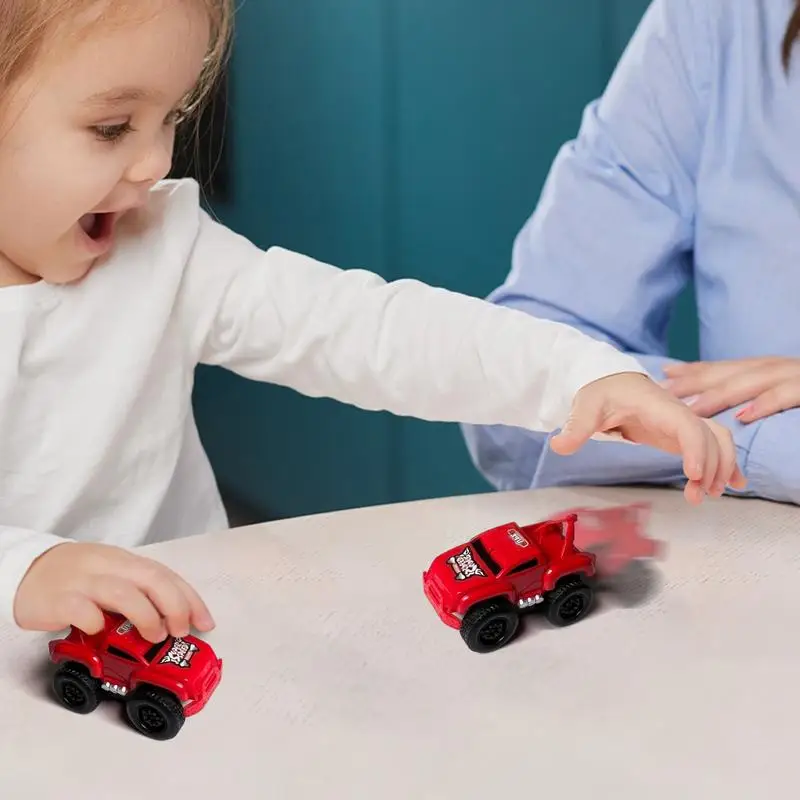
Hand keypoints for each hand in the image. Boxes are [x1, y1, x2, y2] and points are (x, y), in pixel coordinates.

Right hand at [14, 542, 214, 641]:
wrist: (26, 570)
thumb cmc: (76, 576)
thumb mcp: (113, 576)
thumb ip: (140, 592)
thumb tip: (175, 618)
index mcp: (126, 561)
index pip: (167, 575)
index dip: (190, 599)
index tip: (205, 622)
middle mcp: (108, 567)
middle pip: (152, 578)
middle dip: (175, 606)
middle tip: (181, 631)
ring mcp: (83, 582)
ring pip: (123, 593)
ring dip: (145, 616)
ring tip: (154, 636)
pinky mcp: (59, 600)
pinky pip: (83, 610)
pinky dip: (97, 622)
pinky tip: (102, 632)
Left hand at [549, 372, 746, 504]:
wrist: (609, 381)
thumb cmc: (601, 392)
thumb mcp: (585, 407)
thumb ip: (576, 427)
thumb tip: (559, 445)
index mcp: (658, 405)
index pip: (687, 425)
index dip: (696, 448)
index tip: (695, 474)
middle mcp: (677, 413)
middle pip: (711, 436)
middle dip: (713, 465)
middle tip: (698, 494)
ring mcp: (682, 423)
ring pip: (718, 441)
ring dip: (721, 467)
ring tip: (707, 495)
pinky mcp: (680, 434)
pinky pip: (712, 445)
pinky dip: (726, 463)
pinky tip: (733, 485)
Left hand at [662, 357, 799, 421]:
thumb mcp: (783, 387)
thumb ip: (753, 391)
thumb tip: (727, 409)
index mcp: (766, 368)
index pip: (723, 368)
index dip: (693, 371)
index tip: (664, 375)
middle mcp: (776, 368)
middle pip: (729, 373)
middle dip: (694, 382)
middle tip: (664, 392)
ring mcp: (794, 376)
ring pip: (751, 382)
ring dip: (718, 395)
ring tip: (691, 409)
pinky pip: (786, 395)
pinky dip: (764, 404)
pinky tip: (742, 416)